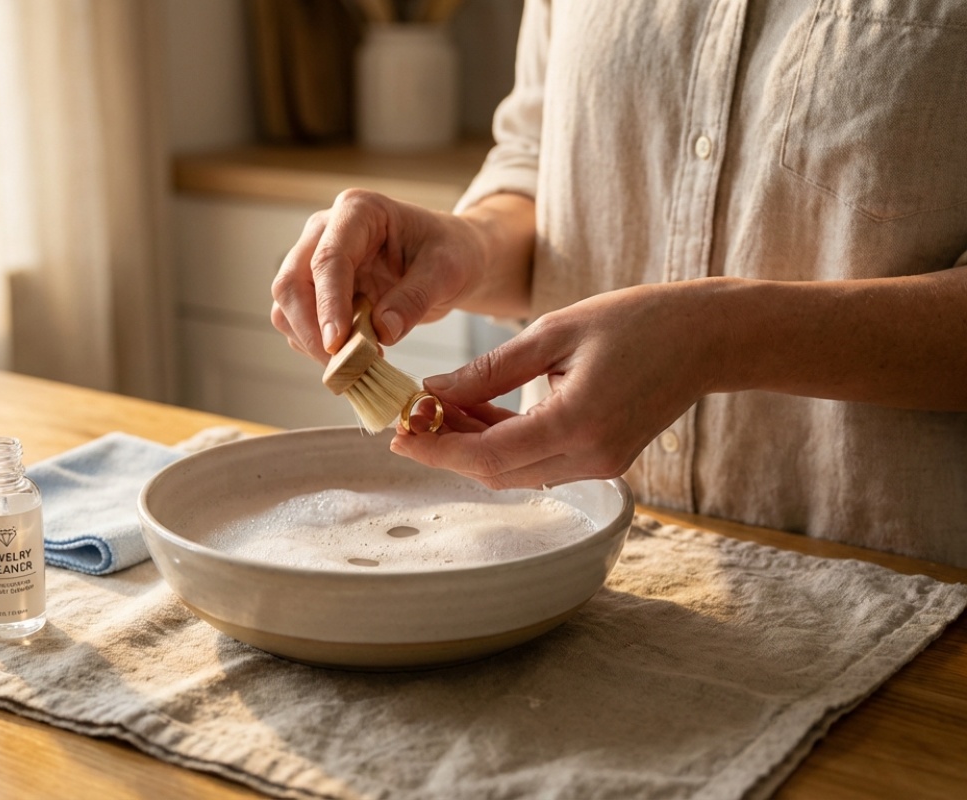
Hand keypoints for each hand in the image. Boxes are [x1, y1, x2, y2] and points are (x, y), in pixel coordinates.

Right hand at [270, 190, 534, 362]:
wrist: (449, 259)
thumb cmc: (451, 252)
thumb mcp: (448, 270)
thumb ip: (416, 297)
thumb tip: (382, 331)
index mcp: (358, 212)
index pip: (328, 259)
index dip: (328, 305)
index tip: (337, 344)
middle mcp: (325, 231)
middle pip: (291, 283)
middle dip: (312, 330)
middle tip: (345, 367)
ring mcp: (314, 260)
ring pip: (287, 306)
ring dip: (311, 342)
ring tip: (354, 366)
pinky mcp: (315, 289)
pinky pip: (298, 323)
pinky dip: (316, 347)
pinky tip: (350, 358)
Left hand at [391, 281, 721, 488]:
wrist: (708, 337)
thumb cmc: (637, 321)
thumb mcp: (553, 332)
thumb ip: (490, 370)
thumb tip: (434, 391)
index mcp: (577, 424)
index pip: (487, 456)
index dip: (437, 449)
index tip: (398, 435)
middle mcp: (589, 457)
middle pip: (496, 473)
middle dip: (448, 448)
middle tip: (411, 418)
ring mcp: (600, 465)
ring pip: (516, 472)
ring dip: (474, 445)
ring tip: (440, 408)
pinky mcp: (604, 460)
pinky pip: (539, 462)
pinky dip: (504, 443)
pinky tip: (479, 411)